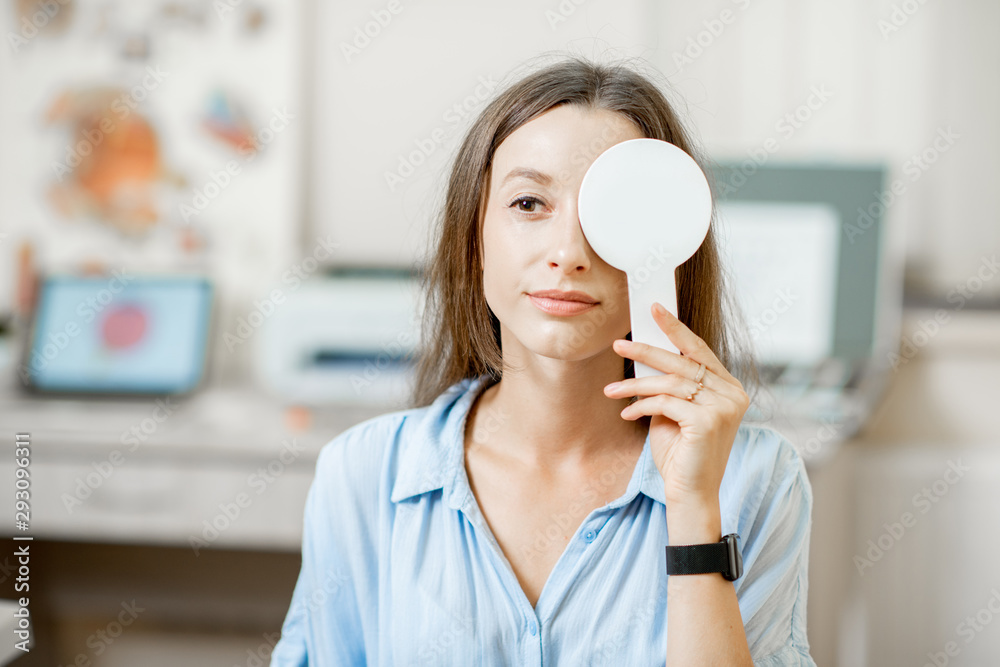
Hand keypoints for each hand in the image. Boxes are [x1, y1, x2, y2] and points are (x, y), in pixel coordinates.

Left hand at [604, 302, 749, 508]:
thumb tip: (644, 355)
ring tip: (611, 390)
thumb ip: (670, 385)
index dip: (676, 329)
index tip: (655, 310)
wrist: (690, 493)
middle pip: (683, 362)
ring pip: (670, 382)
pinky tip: (627, 413)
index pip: (700, 350)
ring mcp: (724, 407)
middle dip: (646, 351)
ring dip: (635, 385)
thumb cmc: (681, 453)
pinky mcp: (709, 421)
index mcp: (729, 388)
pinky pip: (666, 402)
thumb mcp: (674, 411)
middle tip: (618, 345)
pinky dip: (642, 406)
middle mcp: (733, 394)